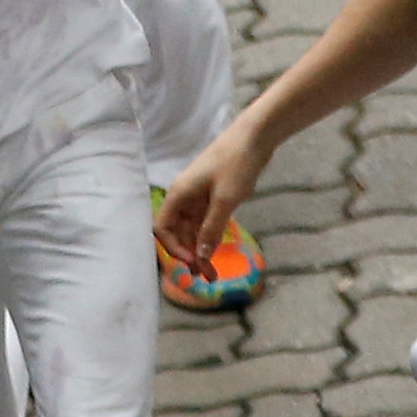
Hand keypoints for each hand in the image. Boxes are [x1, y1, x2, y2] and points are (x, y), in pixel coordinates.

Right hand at [156, 123, 264, 272]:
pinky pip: (204, 223)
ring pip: (191, 230)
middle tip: (207, 278)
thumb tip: (199, 257)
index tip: (192, 263)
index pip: (162, 227)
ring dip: (199, 251)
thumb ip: (211, 229)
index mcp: (179, 193)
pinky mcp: (212, 197)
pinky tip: (215, 253)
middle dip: (188, 256)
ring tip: (213, 274)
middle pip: (177, 232)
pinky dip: (208, 239)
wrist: (254, 138)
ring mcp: (198, 196)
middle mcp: (184, 196)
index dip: (172, 248)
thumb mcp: (224, 200)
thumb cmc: (235, 164)